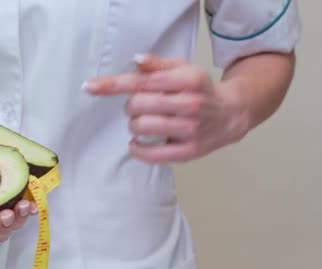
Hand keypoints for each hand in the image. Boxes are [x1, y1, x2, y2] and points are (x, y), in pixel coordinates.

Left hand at [82, 54, 249, 163]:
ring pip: (142, 127)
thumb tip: (135, 61)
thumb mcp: (184, 69)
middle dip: (131, 106)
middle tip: (139, 107)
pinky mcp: (189, 151)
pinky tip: (138, 142)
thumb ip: (158, 65)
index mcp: (189, 79)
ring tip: (144, 122)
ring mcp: (191, 130)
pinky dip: (137, 148)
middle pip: (138, 105)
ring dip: (134, 125)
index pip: (143, 82)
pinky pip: (150, 154)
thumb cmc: (200, 90)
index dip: (113, 85)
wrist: (231, 115)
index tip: (90, 87)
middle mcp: (191, 104)